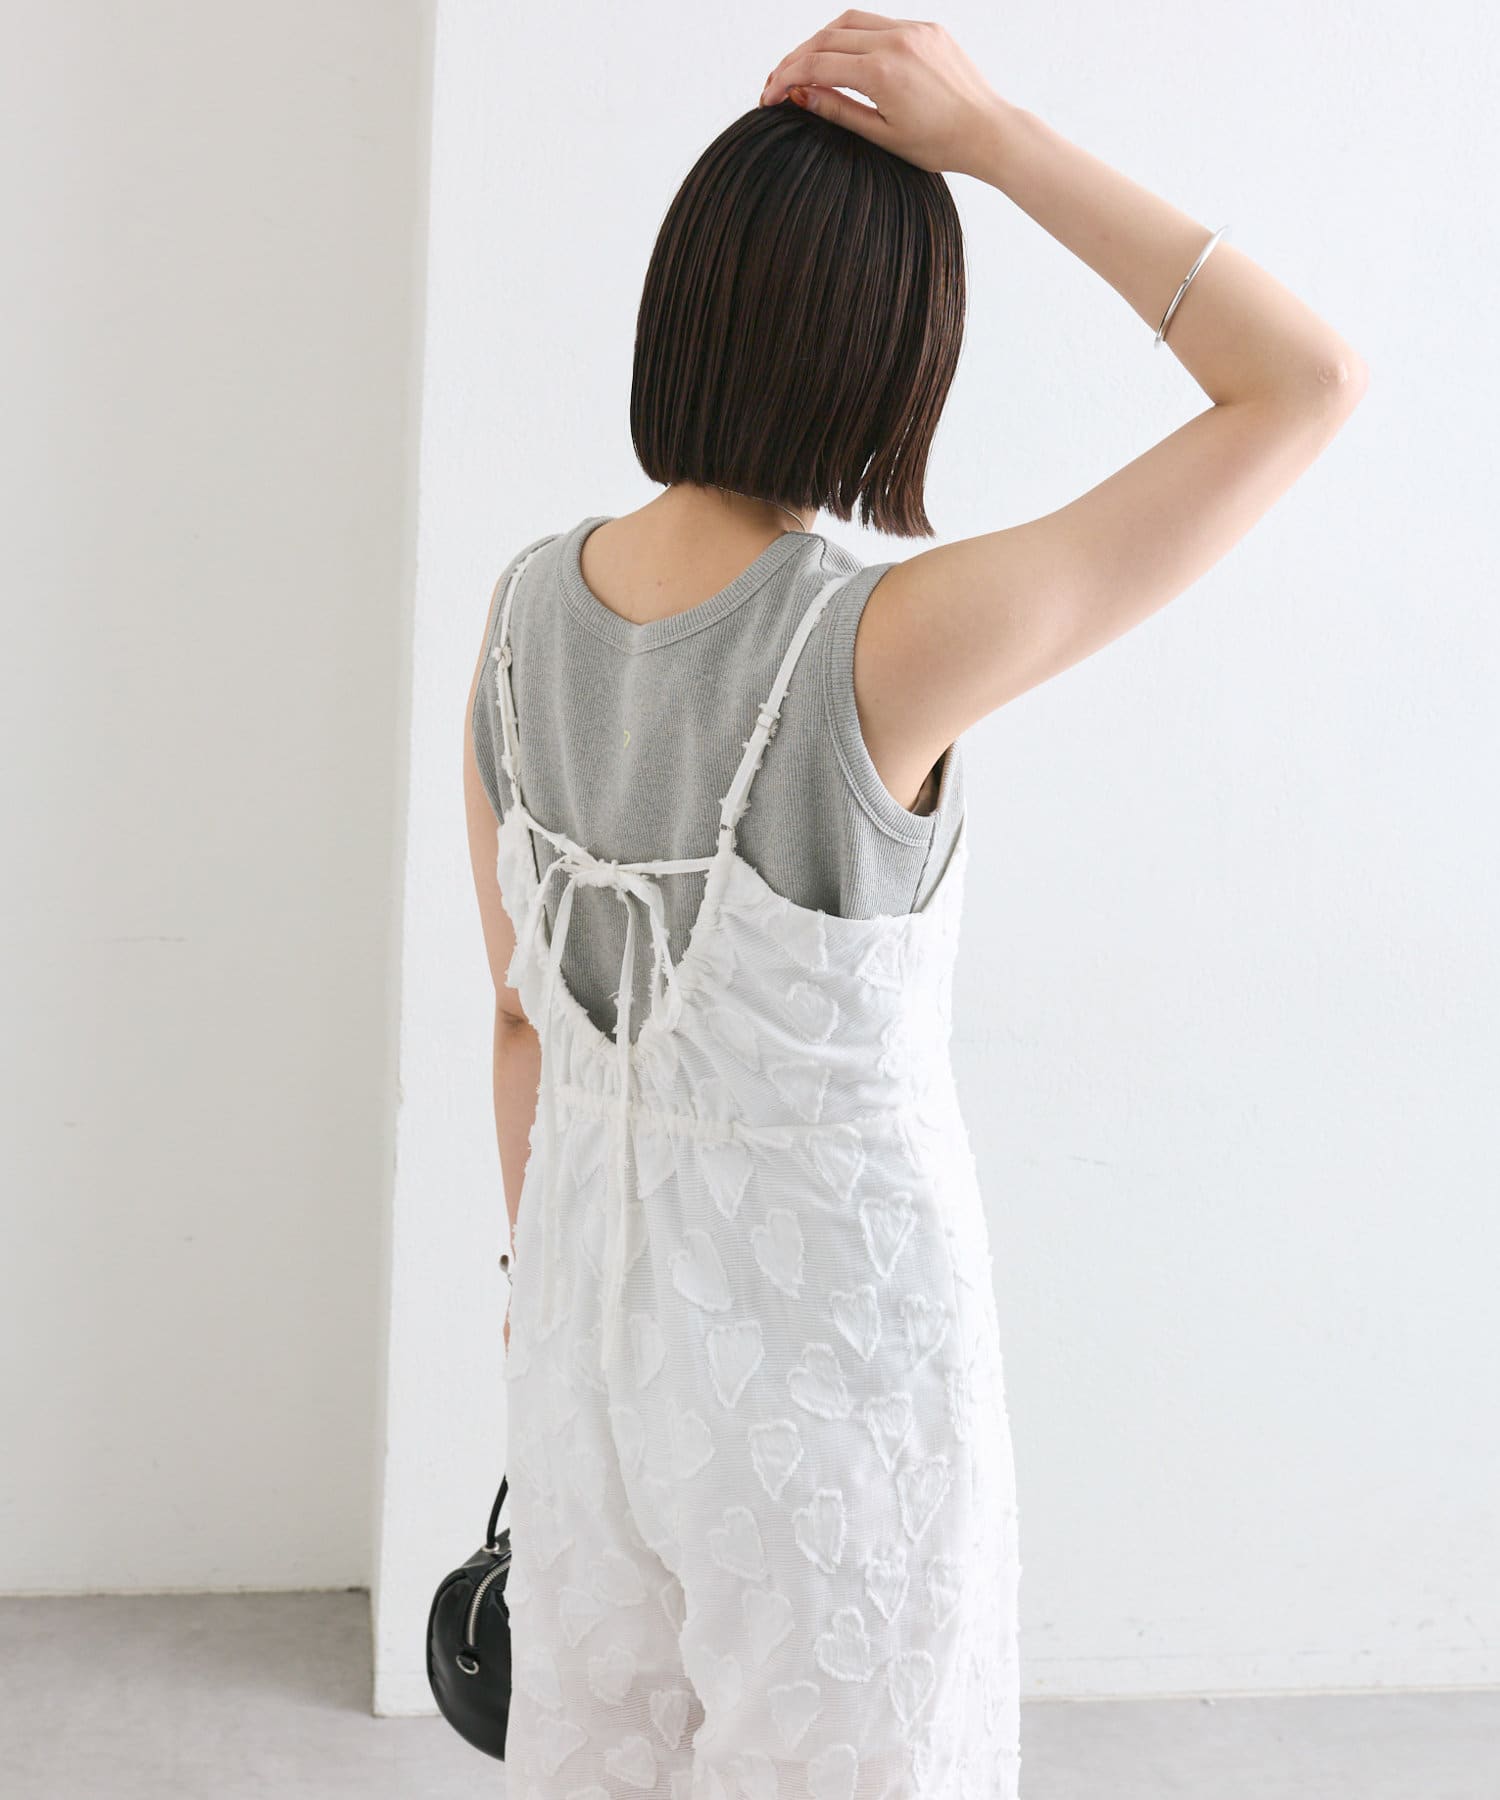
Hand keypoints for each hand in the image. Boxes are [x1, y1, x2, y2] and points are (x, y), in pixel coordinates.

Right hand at [759, 12, 1008, 177]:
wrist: (988, 131)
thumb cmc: (939, 144)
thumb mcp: (881, 135)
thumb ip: (838, 110)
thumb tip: (800, 94)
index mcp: (881, 71)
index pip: (816, 65)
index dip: (785, 79)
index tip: (767, 96)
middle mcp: (895, 40)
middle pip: (826, 38)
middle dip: (796, 58)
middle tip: (777, 81)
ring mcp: (912, 29)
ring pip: (849, 22)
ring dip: (820, 41)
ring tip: (805, 67)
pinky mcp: (926, 28)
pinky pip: (878, 22)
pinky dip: (852, 36)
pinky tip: (842, 57)